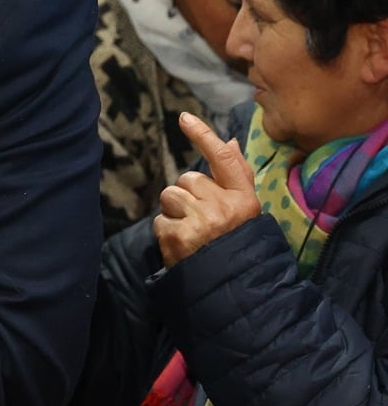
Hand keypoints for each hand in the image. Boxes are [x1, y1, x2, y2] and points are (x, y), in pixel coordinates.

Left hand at [154, 112, 261, 267]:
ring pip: (170, 195)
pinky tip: (182, 244)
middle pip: (188, 179)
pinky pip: (160, 219)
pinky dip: (167, 230)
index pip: (223, 160)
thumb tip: (231, 140)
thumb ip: (236, 176)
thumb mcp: (246, 212)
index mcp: (244, 200)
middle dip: (189, 195)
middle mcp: (223, 208)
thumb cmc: (237, 243)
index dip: (203, 136)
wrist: (233, 288)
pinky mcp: (177, 237)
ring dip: (175, 211)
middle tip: (202, 220)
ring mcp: (200, 223)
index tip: (185, 117)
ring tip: (192, 231)